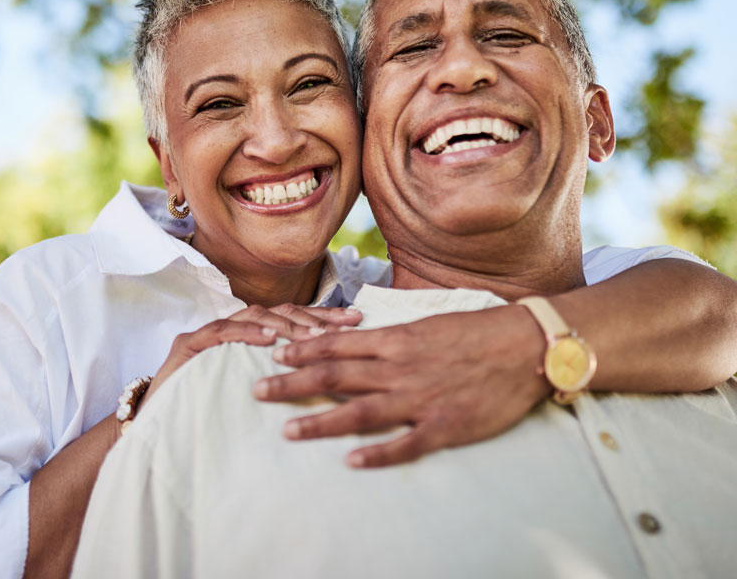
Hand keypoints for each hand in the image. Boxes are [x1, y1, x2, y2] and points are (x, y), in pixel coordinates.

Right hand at [142, 304, 361, 408]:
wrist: (154, 426)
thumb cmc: (206, 410)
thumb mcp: (252, 391)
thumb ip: (281, 377)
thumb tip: (329, 380)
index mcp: (251, 337)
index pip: (293, 318)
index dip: (325, 316)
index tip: (357, 320)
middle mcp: (233, 327)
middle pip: (279, 311)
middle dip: (315, 316)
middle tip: (348, 323)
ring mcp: (210, 333)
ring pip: (253, 315)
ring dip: (286, 324)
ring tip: (315, 335)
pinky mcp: (188, 345)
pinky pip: (220, 332)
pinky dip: (246, 333)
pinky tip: (268, 338)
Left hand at [254, 304, 550, 467]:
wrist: (524, 344)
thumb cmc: (476, 330)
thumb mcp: (428, 323)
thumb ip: (392, 335)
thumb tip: (358, 337)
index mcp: (396, 340)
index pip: (338, 346)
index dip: (303, 350)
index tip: (276, 354)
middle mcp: (399, 368)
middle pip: (335, 376)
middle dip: (293, 384)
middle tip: (259, 391)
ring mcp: (419, 398)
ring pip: (359, 411)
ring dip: (320, 422)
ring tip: (287, 430)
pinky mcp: (444, 426)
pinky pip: (405, 444)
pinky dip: (377, 453)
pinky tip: (350, 461)